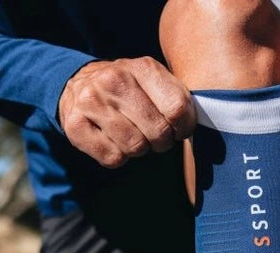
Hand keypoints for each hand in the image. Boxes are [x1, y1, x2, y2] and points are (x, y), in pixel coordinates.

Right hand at [58, 57, 196, 168]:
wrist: (77, 83)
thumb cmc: (130, 89)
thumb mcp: (154, 81)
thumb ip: (178, 98)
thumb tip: (205, 126)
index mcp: (142, 67)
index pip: (178, 109)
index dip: (184, 128)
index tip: (179, 129)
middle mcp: (114, 80)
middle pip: (158, 133)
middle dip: (162, 142)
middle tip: (154, 136)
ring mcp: (91, 102)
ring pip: (135, 148)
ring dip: (139, 150)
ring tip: (132, 135)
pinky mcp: (74, 125)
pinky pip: (113, 158)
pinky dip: (118, 157)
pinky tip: (113, 140)